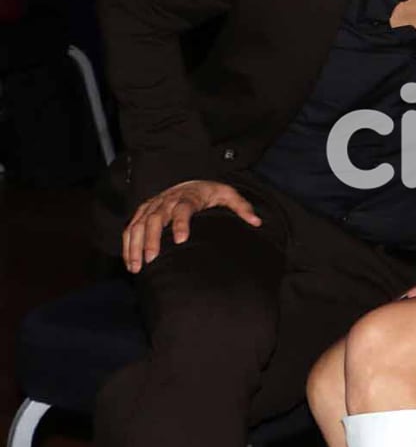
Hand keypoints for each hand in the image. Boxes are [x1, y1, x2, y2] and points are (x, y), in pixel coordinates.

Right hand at [122, 180, 259, 272]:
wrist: (187, 179)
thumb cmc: (209, 192)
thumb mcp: (227, 194)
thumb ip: (241, 207)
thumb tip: (257, 222)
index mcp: (188, 197)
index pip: (183, 209)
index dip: (180, 223)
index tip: (180, 240)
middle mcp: (166, 201)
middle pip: (155, 219)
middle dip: (152, 239)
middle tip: (152, 259)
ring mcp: (152, 207)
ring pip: (138, 225)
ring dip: (135, 246)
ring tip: (137, 267)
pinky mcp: (143, 212)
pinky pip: (130, 228)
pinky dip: (128, 245)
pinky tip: (130, 263)